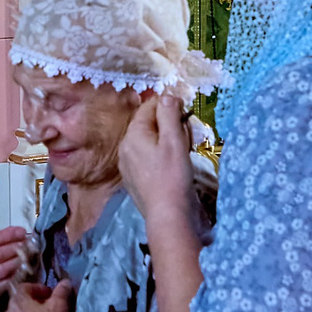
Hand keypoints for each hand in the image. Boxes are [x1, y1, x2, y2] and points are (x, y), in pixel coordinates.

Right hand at [0, 226, 31, 311]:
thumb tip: (18, 232)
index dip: (7, 235)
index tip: (20, 232)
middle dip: (15, 247)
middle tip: (27, 244)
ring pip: (3, 268)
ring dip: (18, 261)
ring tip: (27, 255)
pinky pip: (6, 282)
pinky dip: (16, 274)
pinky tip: (22, 269)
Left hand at [115, 94, 193, 224]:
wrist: (167, 215)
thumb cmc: (173, 176)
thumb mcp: (174, 140)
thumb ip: (169, 115)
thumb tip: (167, 96)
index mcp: (133, 134)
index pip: (149, 106)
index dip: (169, 105)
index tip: (186, 114)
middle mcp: (125, 147)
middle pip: (148, 124)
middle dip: (168, 125)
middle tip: (186, 136)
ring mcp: (127, 164)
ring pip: (148, 141)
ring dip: (165, 141)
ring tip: (181, 152)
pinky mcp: (133, 179)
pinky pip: (146, 157)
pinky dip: (159, 156)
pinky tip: (172, 167)